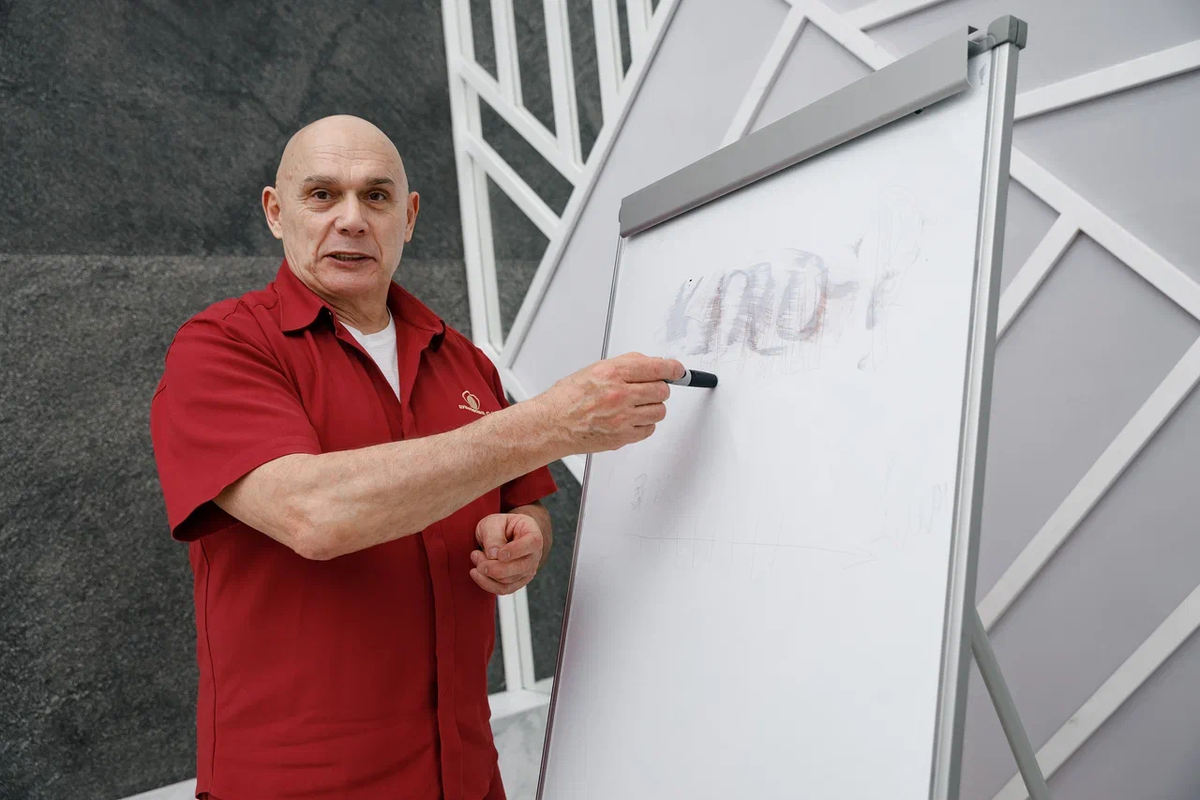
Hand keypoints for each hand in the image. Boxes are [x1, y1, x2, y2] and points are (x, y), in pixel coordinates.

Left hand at [470, 513, 543, 594]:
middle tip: (475, 555)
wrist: (500, 535)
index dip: (516, 550)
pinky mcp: (517, 582)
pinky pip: (504, 589)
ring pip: (510, 580)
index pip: (532, 543)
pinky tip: (477, 574)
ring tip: (475, 556)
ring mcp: (528, 570)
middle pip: (522, 567)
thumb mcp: (493, 523)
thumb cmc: (499, 526)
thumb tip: (493, 555)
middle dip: (495, 567)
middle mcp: (534, 554)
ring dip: (487, 573)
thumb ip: (493, 536)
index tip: (499, 554)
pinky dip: (487, 584)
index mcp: (532, 533)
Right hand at [533, 352, 684, 454]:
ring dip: (653, 407)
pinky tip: (631, 419)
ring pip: (659, 411)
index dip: (673, 369)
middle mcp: (619, 395)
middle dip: (659, 388)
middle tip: (649, 389)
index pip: (656, 368)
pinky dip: (645, 424)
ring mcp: (622, 418)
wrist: (552, 424)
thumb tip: (653, 363)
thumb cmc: (568, 398)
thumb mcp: (595, 369)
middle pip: (662, 391)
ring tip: (637, 405)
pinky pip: (649, 429)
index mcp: (612, 373)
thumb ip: (626, 364)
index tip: (678, 370)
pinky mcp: (622, 437)